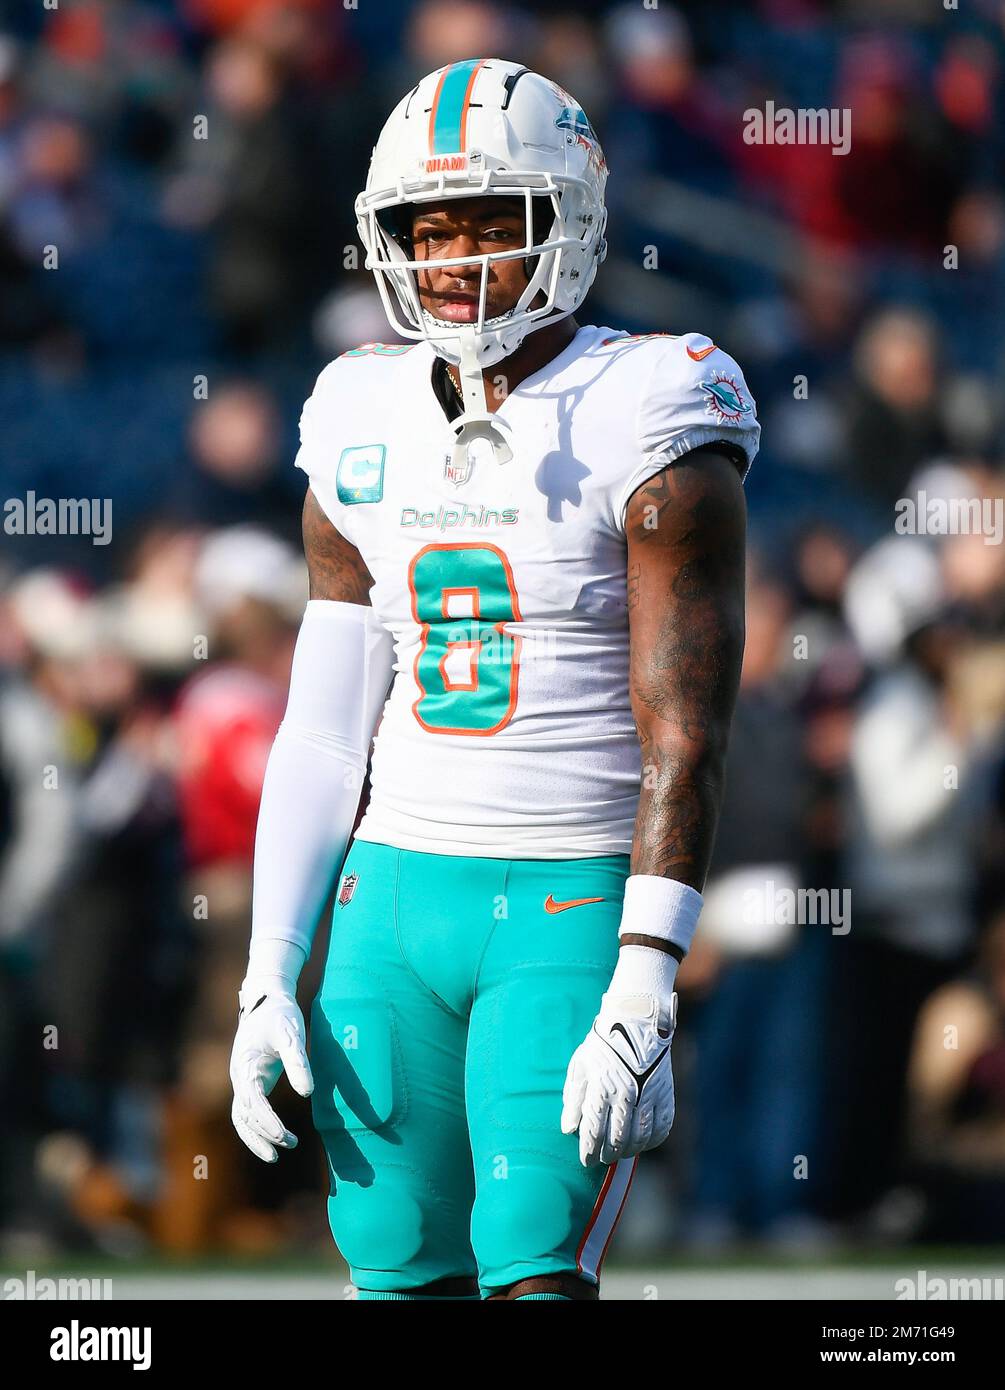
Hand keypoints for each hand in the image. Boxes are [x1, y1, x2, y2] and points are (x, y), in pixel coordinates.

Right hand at [230, 978, 313, 1162]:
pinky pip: (249, 1111)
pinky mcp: (251, 1081)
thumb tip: (307, 1093)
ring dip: (258, 1137)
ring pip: (242, 1118)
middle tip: (288, 1147)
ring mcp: (242, 1080)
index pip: (252, 1102)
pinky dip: (257, 1128)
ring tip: (279, 1153)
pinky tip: (275, 1137)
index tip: (283, 1136)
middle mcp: (239, 1076)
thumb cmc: (279, 1014)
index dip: (267, 1122)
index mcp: (245, 1065)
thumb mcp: (291, 1034)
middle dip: (263, 1135)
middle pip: (244, 1116)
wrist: (266, 998)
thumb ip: (298, 1063)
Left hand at [561, 988, 676, 1166]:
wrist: (636, 1020)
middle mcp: (627, 1094)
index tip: (586, 1161)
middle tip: (602, 1160)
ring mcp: (649, 1095)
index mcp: (603, 1087)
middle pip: (618, 1140)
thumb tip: (568, 1130)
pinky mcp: (665, 1093)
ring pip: (640, 1138)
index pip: (594, 1132)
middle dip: (608, 1155)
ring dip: (629, 1151)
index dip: (589, 1152)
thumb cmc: (602, 1044)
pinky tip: (642, 1143)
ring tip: (619, 1153)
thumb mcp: (580, 1066)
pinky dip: (652, 1141)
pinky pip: (662, 1128)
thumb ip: (573, 1100)